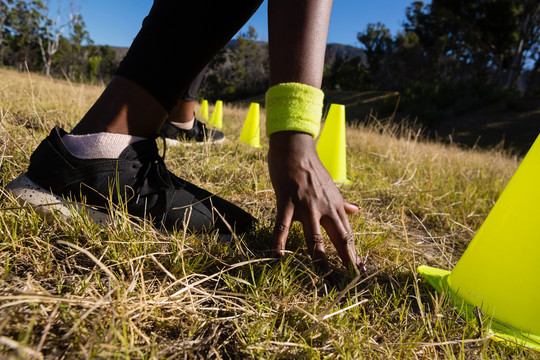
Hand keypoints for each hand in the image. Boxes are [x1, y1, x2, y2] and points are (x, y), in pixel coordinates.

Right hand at [268, 131, 359, 271]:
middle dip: (345, 260)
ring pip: (315, 238)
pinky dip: (280, 242)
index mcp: (336, 205)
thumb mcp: (331, 186)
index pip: (348, 233)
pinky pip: (283, 226)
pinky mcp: (287, 202)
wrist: (295, 148)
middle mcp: (325, 207)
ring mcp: (306, 206)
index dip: (353, 252)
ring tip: (322, 277)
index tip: (358, 270)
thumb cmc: (312, 167)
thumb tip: (357, 210)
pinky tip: (277, 256)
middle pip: (339, 238)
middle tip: (350, 280)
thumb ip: (343, 202)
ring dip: (319, 259)